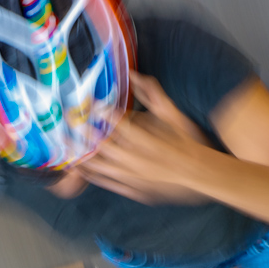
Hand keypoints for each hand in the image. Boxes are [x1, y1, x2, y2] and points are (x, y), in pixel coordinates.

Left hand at [80, 72, 209, 203]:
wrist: (202, 179)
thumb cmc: (192, 145)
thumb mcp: (177, 117)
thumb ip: (155, 96)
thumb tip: (136, 76)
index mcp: (150, 142)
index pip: (121, 125)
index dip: (103, 114)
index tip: (90, 105)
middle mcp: (139, 162)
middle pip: (105, 147)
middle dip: (85, 134)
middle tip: (69, 122)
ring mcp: (135, 179)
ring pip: (102, 168)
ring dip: (82, 157)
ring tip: (66, 147)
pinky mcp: (135, 191)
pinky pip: (108, 183)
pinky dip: (93, 176)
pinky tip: (81, 169)